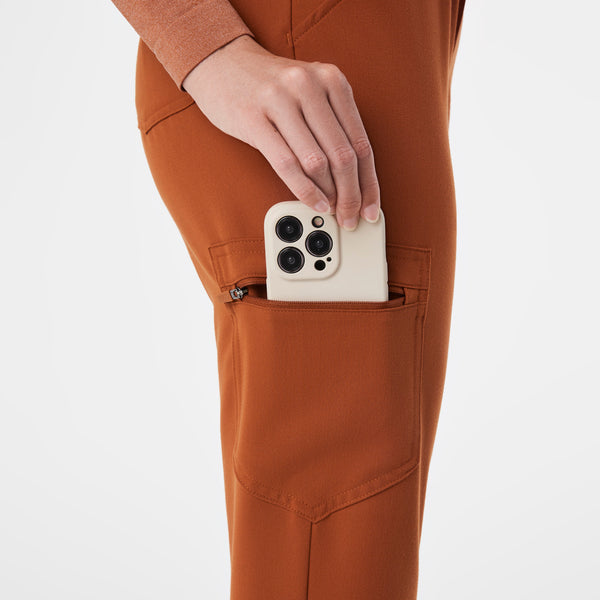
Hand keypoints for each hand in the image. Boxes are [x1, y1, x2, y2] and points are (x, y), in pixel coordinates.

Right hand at [182, 34, 379, 230]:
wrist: (223, 62)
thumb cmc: (271, 88)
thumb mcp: (311, 95)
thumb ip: (333, 128)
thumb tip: (353, 181)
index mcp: (332, 80)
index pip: (361, 143)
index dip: (369, 183)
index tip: (371, 208)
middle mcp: (309, 85)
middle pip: (343, 156)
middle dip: (351, 195)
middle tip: (351, 218)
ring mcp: (280, 100)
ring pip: (317, 163)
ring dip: (328, 195)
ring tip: (332, 211)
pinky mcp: (253, 118)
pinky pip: (286, 164)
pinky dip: (304, 191)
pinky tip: (314, 203)